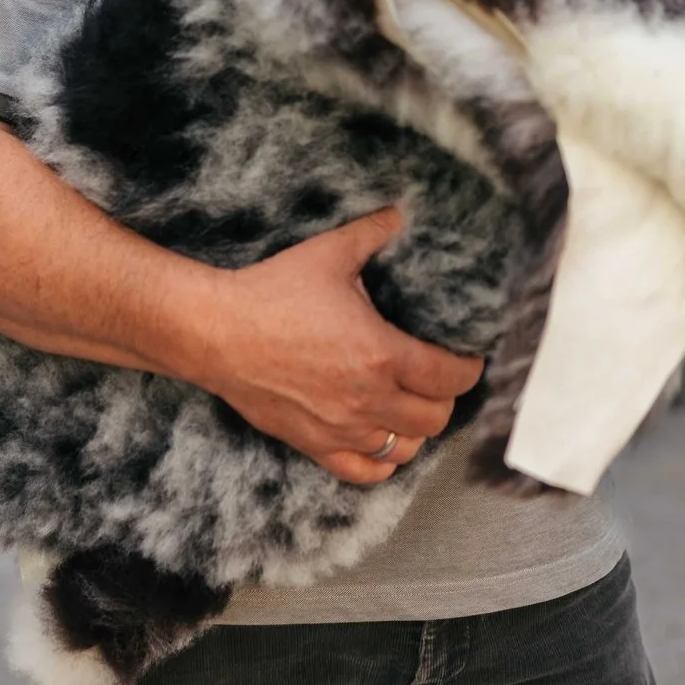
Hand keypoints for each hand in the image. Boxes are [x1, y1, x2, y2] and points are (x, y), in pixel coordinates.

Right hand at [183, 208, 483, 485]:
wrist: (215, 331)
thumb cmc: (272, 292)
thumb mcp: (329, 253)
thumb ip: (374, 232)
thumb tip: (404, 212)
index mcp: (380, 354)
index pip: (451, 377)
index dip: (469, 367)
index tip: (467, 356)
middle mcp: (367, 399)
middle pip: (435, 418)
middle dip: (444, 396)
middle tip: (436, 376)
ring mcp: (340, 428)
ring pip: (404, 449)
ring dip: (414, 428)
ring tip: (409, 405)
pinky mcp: (313, 444)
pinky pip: (364, 471)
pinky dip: (380, 460)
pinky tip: (380, 438)